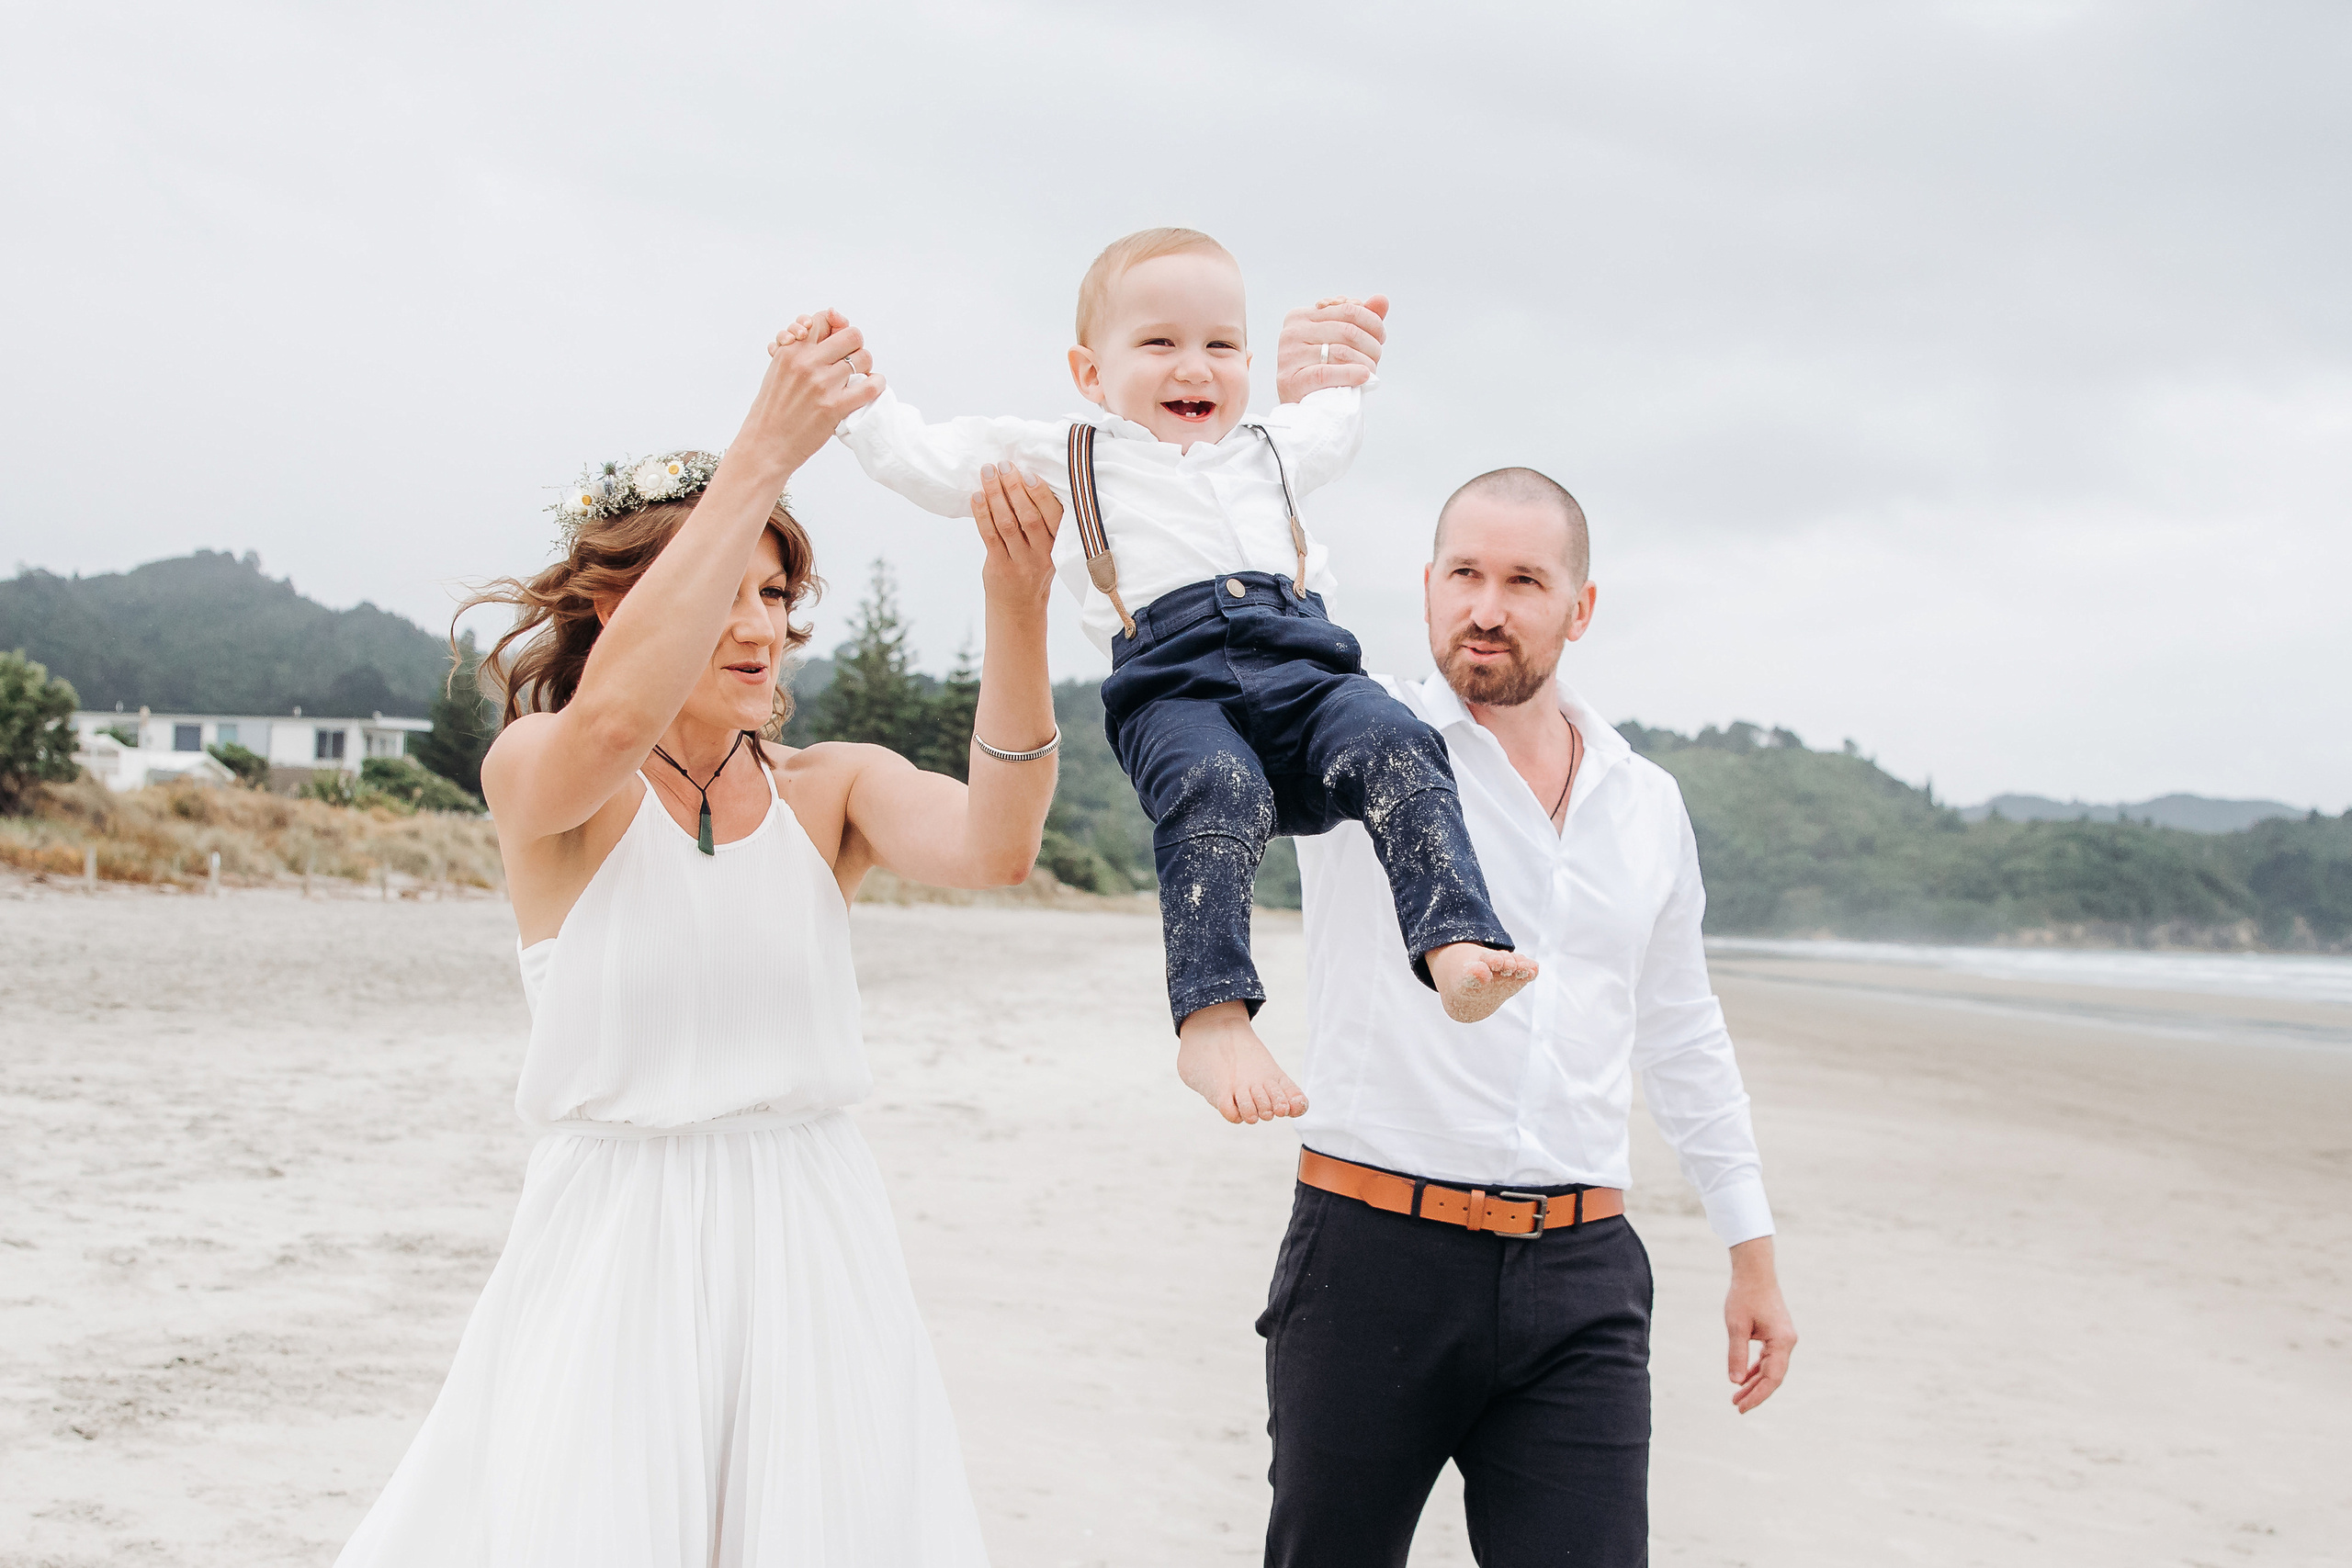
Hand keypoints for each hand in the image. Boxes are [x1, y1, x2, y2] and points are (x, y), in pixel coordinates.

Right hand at [732, 308, 882, 477]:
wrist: (766, 443)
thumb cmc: (773, 408)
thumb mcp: (778, 369)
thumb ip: (797, 350)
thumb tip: (811, 327)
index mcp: (791, 350)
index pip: (822, 319)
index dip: (834, 325)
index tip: (837, 337)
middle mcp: (807, 363)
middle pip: (851, 335)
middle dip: (855, 345)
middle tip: (851, 359)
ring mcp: (822, 384)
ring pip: (864, 358)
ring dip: (866, 366)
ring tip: (859, 376)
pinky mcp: (835, 407)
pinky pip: (870, 387)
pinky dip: (877, 384)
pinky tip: (873, 386)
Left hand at [969, 464, 1059, 606]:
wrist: (1020, 607)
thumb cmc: (1034, 568)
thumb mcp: (1048, 548)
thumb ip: (1042, 522)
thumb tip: (1021, 480)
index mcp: (1059, 546)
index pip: (1053, 516)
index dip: (1041, 494)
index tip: (1027, 472)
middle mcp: (1042, 555)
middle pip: (1028, 516)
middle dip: (1014, 488)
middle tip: (1002, 465)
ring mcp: (1021, 563)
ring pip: (1007, 523)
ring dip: (995, 495)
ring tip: (987, 474)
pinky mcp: (1000, 568)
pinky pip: (989, 536)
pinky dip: (982, 514)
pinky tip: (976, 497)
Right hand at [1277, 294, 1388, 401]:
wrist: (1304, 408)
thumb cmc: (1323, 370)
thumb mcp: (1339, 340)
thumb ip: (1360, 318)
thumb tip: (1382, 299)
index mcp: (1300, 316)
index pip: (1347, 309)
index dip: (1372, 322)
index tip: (1380, 337)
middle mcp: (1292, 332)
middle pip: (1347, 330)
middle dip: (1371, 344)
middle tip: (1376, 356)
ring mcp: (1289, 356)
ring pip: (1341, 352)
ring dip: (1365, 362)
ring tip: (1370, 371)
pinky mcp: (1291, 380)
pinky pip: (1327, 373)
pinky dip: (1350, 374)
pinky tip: (1363, 376)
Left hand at [1725, 1236, 1796, 1413]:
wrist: (1754, 1271)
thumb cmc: (1744, 1296)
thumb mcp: (1736, 1326)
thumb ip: (1736, 1354)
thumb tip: (1735, 1382)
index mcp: (1782, 1341)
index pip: (1772, 1378)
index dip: (1757, 1395)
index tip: (1741, 1407)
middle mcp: (1788, 1342)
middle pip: (1773, 1376)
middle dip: (1755, 1393)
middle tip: (1736, 1406)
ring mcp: (1784, 1338)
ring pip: (1771, 1368)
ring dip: (1755, 1382)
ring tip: (1736, 1397)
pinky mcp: (1777, 1334)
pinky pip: (1768, 1358)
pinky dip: (1756, 1369)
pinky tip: (1744, 1379)